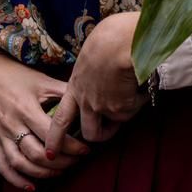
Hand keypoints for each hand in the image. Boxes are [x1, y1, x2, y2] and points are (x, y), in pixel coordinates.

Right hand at [0, 54, 89, 190]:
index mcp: (26, 108)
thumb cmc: (17, 75)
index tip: (85, 149)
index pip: (51, 135)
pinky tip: (32, 186)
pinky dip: (17, 180)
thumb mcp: (42, 80)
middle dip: (61, 162)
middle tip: (76, 161)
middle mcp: (12, 124)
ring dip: (43, 173)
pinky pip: (3, 166)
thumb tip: (86, 101)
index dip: (71, 146)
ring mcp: (1, 135)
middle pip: (37, 154)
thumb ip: (63, 92)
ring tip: (60, 171)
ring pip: (21, 164)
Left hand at [45, 12, 143, 152]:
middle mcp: (86, 101)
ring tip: (132, 96)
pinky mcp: (122, 110)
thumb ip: (92, 69)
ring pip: (113, 126)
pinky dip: (138, 101)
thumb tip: (100, 69)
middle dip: (99, 136)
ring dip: (122, 118)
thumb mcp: (91, 54)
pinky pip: (133, 110)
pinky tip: (141, 83)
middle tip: (108, 131)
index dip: (55, 138)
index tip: (50, 154)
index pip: (60, 119)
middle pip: (89, 133)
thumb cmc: (108, 38)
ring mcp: (104, 108)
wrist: (121, 42)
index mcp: (75, 86)